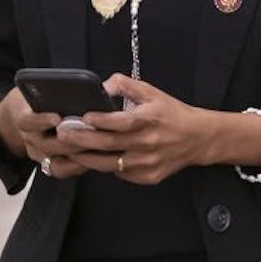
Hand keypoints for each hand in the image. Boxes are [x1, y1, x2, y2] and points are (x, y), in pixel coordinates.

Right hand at [0, 87, 92, 178]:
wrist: (24, 115)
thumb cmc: (40, 98)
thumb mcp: (43, 89)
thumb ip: (63, 89)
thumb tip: (102, 87)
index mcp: (24, 117)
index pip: (27, 120)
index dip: (41, 120)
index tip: (57, 117)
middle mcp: (29, 138)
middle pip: (46, 145)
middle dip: (69, 140)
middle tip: (89, 133)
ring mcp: (38, 154)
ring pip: (55, 162)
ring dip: (77, 155)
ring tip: (96, 145)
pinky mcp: (48, 165)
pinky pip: (61, 171)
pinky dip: (78, 167)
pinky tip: (94, 157)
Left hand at [55, 74, 210, 184]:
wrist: (198, 138)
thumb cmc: (170, 113)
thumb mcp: (151, 92)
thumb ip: (124, 84)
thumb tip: (101, 87)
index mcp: (150, 119)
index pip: (122, 121)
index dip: (101, 120)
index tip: (83, 115)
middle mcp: (149, 143)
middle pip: (109, 144)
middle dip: (82, 139)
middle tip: (62, 133)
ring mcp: (148, 163)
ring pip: (109, 164)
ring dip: (85, 158)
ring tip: (67, 150)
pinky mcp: (148, 177)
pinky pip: (120, 173)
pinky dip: (103, 167)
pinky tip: (89, 159)